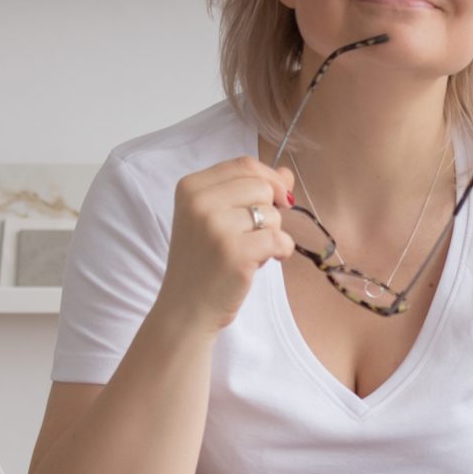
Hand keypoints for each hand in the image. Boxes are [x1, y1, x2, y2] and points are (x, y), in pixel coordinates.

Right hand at [151, 156, 295, 332]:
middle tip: (252, 235)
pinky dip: (281, 251)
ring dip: (271, 234)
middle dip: (269, 210)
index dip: (269, 180)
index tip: (275, 200)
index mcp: (191, 187)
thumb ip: (248, 190)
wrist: (185, 309)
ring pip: (272, 214)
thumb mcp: (216, 218)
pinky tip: (264, 261)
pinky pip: (280, 239)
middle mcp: (200, 202)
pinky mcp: (236, 253)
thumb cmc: (203, 262)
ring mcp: (216, 228)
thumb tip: (286, 173)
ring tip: (249, 251)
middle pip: (261, 186)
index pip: (244, 164)